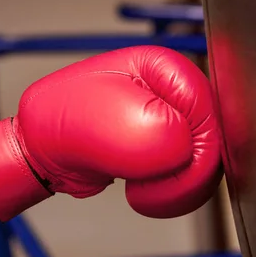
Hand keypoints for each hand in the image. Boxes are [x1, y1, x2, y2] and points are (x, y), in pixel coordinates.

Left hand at [0, 46, 222, 220]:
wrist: (45, 150)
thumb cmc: (61, 124)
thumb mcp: (107, 125)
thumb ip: (158, 135)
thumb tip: (188, 149)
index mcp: (162, 66)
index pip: (208, 109)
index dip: (194, 148)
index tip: (163, 167)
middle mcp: (171, 88)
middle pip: (210, 137)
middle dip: (184, 172)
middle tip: (146, 182)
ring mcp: (172, 115)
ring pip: (203, 159)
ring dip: (176, 184)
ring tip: (140, 184)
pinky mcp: (169, 142)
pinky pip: (190, 173)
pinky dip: (171, 189)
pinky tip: (143, 186)